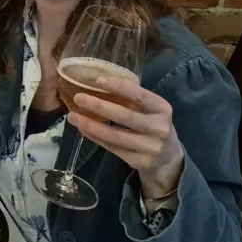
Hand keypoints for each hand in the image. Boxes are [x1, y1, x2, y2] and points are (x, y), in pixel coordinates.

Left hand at [69, 74, 184, 197]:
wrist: (168, 158)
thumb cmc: (153, 124)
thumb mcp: (151, 109)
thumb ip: (133, 98)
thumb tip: (100, 81)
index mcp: (163, 109)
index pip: (141, 96)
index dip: (120, 87)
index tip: (99, 80)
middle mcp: (159, 129)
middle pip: (125, 117)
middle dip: (99, 106)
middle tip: (78, 98)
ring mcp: (150, 148)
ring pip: (115, 136)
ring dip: (91, 125)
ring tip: (73, 116)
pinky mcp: (139, 161)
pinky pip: (112, 148)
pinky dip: (95, 137)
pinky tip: (83, 129)